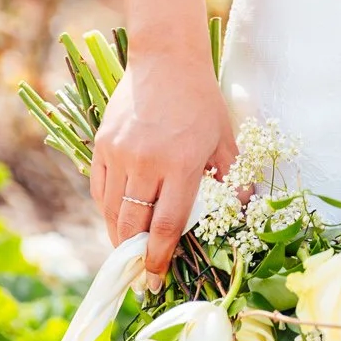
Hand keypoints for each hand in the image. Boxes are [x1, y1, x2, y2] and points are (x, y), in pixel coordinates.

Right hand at [89, 47, 239, 286]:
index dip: (160, 258)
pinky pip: (99, 190)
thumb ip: (233, 180)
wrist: (165, 61)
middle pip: (132, 225)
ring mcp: (119, 154)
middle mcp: (145, 163)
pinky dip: (107, 210)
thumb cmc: (201, 102)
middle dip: (135, 257)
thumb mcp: (226, 139)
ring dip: (118, 237)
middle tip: (140, 276)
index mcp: (180, 165)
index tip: (156, 279)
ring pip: (111, 211)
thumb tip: (241, 214)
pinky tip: (117, 218)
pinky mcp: (101, 145)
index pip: (165, 226)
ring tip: (128, 252)